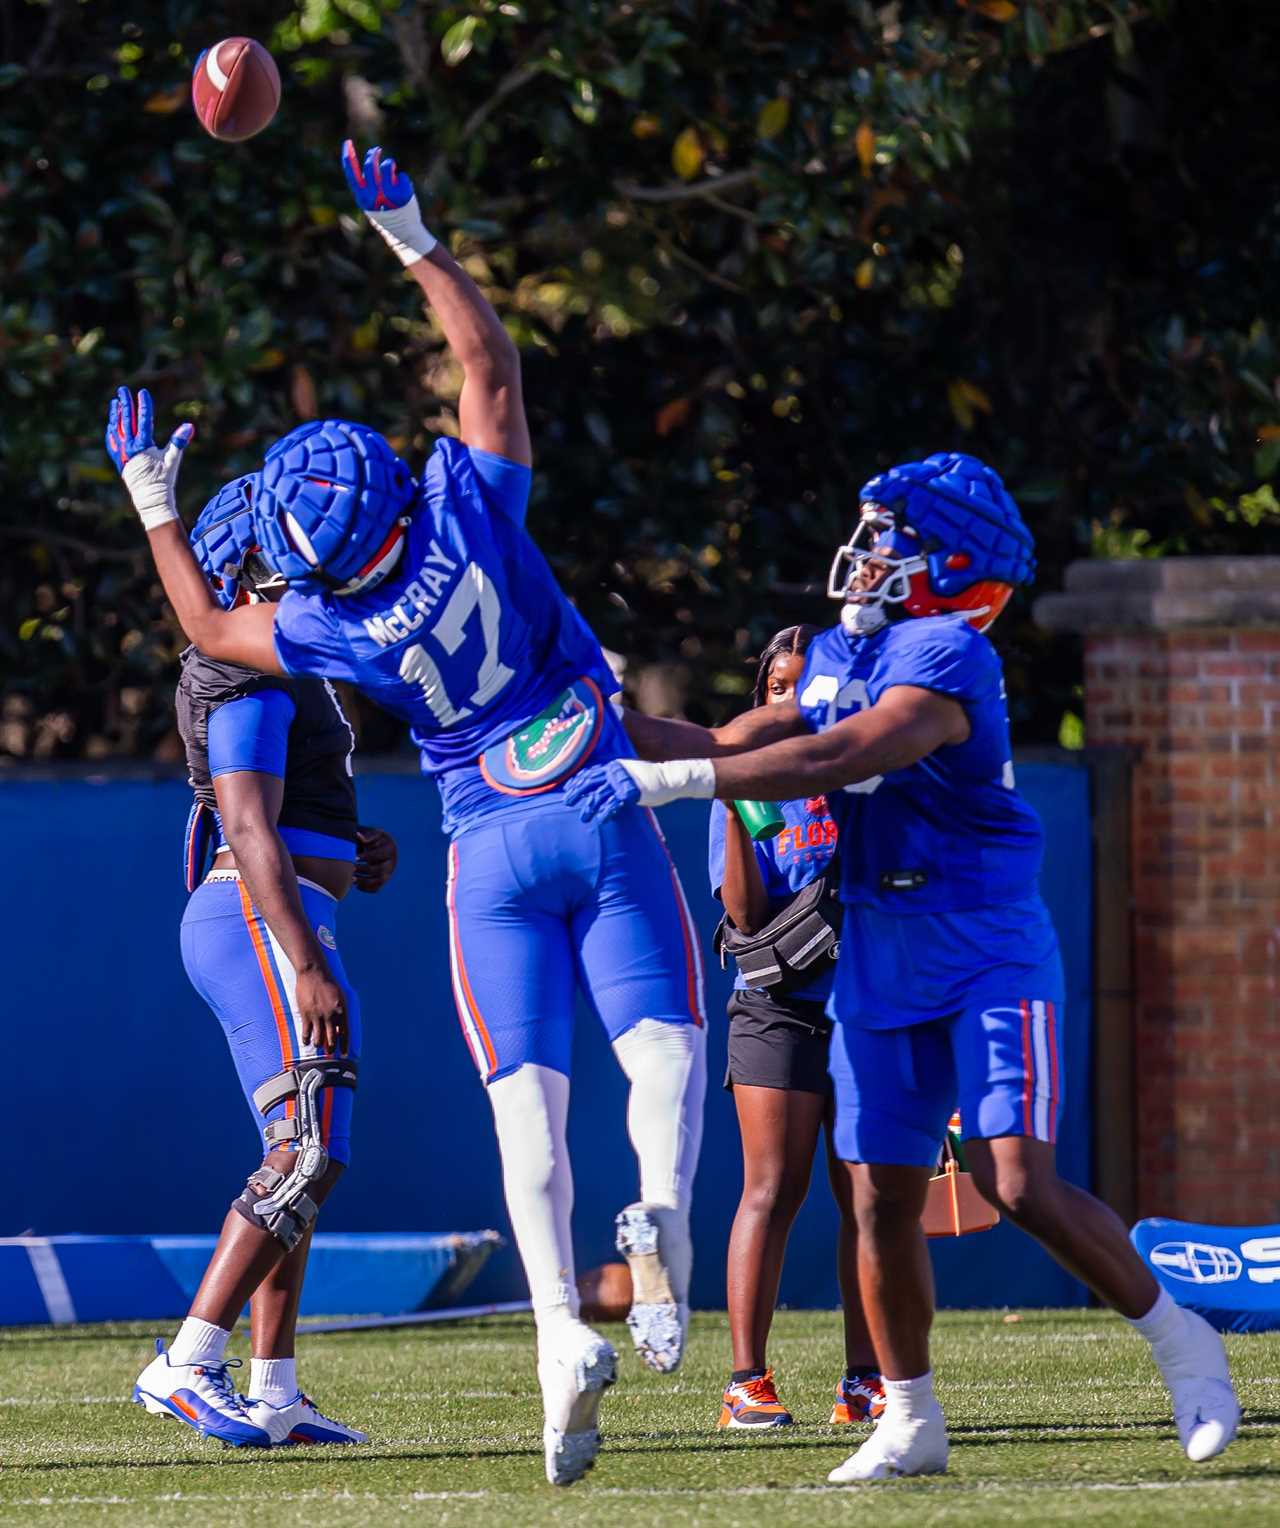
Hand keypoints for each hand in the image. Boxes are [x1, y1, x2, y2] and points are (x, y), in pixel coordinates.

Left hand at [104, 386, 193, 530]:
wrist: (151, 498)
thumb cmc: (164, 479)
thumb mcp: (172, 460)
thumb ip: (179, 442)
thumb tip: (189, 427)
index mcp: (142, 445)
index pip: (143, 420)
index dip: (143, 405)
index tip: (142, 393)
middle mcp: (129, 447)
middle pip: (125, 420)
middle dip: (125, 403)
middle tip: (122, 390)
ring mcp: (122, 453)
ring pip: (116, 428)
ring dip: (116, 414)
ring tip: (115, 402)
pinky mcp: (119, 459)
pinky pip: (112, 441)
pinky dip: (112, 430)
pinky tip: (111, 424)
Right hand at [295, 963, 346, 1053]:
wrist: (314, 973)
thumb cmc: (328, 983)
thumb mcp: (340, 996)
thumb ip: (340, 1011)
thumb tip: (340, 1026)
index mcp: (342, 1011)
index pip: (345, 1033)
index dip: (344, 1045)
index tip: (344, 1054)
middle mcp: (331, 1015)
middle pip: (332, 1039)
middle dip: (331, 1048)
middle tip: (330, 1053)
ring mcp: (318, 1016)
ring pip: (318, 1038)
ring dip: (318, 1044)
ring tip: (318, 1046)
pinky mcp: (306, 1014)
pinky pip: (306, 1033)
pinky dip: (306, 1039)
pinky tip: (306, 1041)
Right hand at [341, 139, 437, 267]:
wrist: (403, 233)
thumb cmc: (385, 215)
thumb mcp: (370, 201)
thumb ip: (367, 184)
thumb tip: (369, 160)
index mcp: (362, 197)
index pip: (352, 172)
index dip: (349, 156)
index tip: (347, 142)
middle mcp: (374, 195)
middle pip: (369, 166)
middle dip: (372, 155)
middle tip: (376, 151)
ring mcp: (389, 194)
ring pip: (386, 167)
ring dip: (388, 163)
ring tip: (390, 165)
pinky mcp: (403, 194)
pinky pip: (401, 176)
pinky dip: (402, 179)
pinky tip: (402, 187)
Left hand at [355, 825, 397, 892]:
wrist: (375, 848)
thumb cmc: (372, 839)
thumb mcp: (372, 834)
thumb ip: (367, 835)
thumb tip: (359, 836)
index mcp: (390, 849)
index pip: (380, 855)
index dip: (367, 857)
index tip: (354, 857)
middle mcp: (392, 862)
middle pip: (380, 870)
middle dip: (364, 869)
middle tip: (351, 868)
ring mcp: (388, 873)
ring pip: (379, 882)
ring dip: (364, 881)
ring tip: (351, 878)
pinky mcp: (383, 881)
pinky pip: (376, 889)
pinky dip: (365, 888)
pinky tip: (355, 883)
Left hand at [565, 757, 716, 821]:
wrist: (669, 778)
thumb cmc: (649, 779)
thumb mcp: (629, 775)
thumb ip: (615, 779)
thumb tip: (603, 786)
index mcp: (613, 766)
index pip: (590, 772)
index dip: (578, 781)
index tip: (569, 789)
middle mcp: (615, 771)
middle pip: (590, 782)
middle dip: (577, 792)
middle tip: (567, 802)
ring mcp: (622, 781)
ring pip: (599, 794)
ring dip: (590, 807)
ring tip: (583, 817)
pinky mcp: (630, 792)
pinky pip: (613, 803)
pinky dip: (606, 812)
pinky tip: (602, 819)